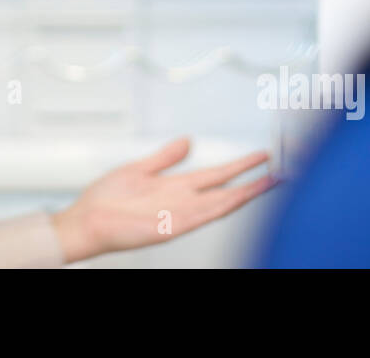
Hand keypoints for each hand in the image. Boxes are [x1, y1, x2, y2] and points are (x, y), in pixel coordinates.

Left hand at [51, 137, 276, 263]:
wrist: (85, 221)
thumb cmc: (106, 200)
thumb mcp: (139, 168)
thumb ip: (165, 157)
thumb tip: (188, 141)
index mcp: (177, 187)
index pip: (218, 175)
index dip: (242, 166)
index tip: (263, 156)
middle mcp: (182, 201)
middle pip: (227, 189)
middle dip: (254, 181)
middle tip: (283, 170)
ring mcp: (178, 215)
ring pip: (220, 203)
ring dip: (245, 194)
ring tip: (270, 183)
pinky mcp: (167, 227)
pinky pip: (198, 217)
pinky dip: (217, 209)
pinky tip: (233, 200)